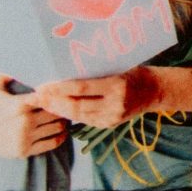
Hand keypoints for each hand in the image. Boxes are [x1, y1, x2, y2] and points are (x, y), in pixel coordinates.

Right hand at [0, 72, 68, 157]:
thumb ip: (7, 68)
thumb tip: (21, 52)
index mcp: (19, 105)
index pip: (50, 97)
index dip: (58, 93)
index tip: (63, 88)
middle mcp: (24, 123)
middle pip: (57, 112)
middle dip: (63, 106)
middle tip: (68, 100)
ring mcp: (24, 139)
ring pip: (58, 128)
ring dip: (64, 120)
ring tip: (65, 112)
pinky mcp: (25, 151)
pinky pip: (53, 143)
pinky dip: (61, 135)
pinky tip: (60, 128)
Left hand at [32, 67, 160, 127]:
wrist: (154, 90)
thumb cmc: (133, 71)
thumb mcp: (116, 66)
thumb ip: (94, 71)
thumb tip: (64, 69)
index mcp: (117, 85)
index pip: (82, 88)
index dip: (60, 88)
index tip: (43, 85)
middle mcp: (115, 104)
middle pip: (77, 105)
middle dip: (54, 101)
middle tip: (37, 95)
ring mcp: (112, 117)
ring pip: (79, 115)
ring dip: (58, 109)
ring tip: (43, 102)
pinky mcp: (109, 124)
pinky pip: (85, 120)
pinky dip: (69, 115)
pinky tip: (58, 109)